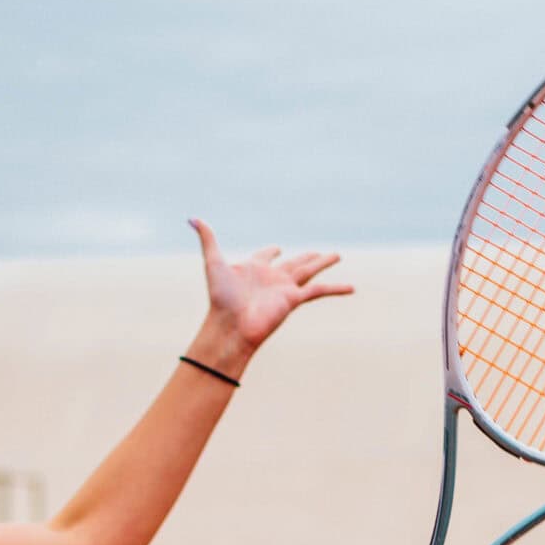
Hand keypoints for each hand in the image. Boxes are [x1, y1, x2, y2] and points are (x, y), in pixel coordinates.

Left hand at [189, 218, 351, 364]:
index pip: (265, 255)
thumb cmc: (220, 298)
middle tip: (319, 252)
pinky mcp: (294, 299)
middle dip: (307, 257)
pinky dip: (336, 288)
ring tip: (337, 254)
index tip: (276, 249)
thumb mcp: (213, 262)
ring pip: (309, 271)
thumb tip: (191, 218)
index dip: (270, 251)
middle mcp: (271, 277)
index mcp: (254, 268)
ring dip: (323, 262)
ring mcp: (284, 288)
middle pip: (294, 262)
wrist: (230, 326)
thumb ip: (208, 239)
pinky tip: (352, 288)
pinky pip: (319, 290)